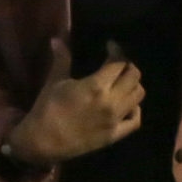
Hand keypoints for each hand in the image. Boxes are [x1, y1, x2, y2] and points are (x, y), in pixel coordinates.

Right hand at [7, 34, 143, 166]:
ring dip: (133, 85)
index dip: (117, 51)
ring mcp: (115, 119)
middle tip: (117, 65)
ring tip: (122, 83)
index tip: (110, 47)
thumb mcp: (54, 82)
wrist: (42, 142)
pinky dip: (135, 110)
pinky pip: (135, 120)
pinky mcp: (114, 134)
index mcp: (96, 86)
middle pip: (134, 76)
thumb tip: (57, 39)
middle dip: (128, 66)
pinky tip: (127, 106)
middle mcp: (111, 101)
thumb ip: (62, 60)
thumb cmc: (47, 109)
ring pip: (138, 95)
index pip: (119, 62)